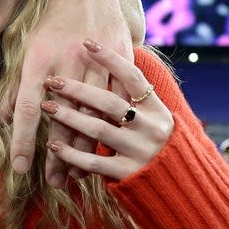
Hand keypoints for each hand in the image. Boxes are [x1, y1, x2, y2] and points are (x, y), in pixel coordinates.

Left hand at [0, 0, 135, 185]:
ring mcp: (95, 64)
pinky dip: (110, 128)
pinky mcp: (119, 64)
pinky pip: (116, 104)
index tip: (20, 168)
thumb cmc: (51, 24)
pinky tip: (103, 150)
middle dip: (58, 155)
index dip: (24, 140)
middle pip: (62, 119)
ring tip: (75, 175)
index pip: (27, 108)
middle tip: (53, 182)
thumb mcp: (26, 50)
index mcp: (38, 60)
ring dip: (84, 149)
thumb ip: (15, 88)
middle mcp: (66, 64)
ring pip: (92, 116)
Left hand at [39, 38, 172, 179]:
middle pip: (109, 102)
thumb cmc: (156, 145)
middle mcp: (151, 128)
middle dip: (77, 90)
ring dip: (69, 117)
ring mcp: (141, 151)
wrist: (181, 186)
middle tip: (52, 81)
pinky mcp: (129, 174)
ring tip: (46, 108)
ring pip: (98, 130)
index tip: (86, 42)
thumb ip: (132, 99)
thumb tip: (102, 68)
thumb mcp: (153, 118)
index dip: (110, 58)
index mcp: (157, 109)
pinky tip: (53, 145)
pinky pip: (94, 162)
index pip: (133, 77)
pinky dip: (71, 153)